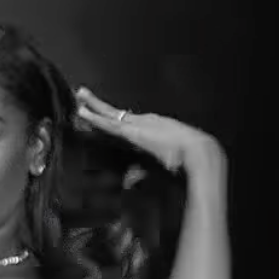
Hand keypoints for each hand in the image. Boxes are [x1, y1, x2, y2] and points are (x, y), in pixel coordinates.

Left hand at [74, 87, 224, 177]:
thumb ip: (142, 173)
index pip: (124, 121)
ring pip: (109, 113)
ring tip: (79, 94)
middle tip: (82, 96)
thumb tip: (128, 184)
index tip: (96, 115)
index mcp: (150, 128)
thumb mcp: (161, 165)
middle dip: (98, 106)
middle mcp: (144, 122)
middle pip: (115, 113)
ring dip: (93, 105)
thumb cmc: (185, 160)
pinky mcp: (133, 130)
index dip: (109, 118)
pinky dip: (94, 117)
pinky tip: (82, 112)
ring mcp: (139, 124)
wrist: (198, 152)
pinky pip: (109, 122)